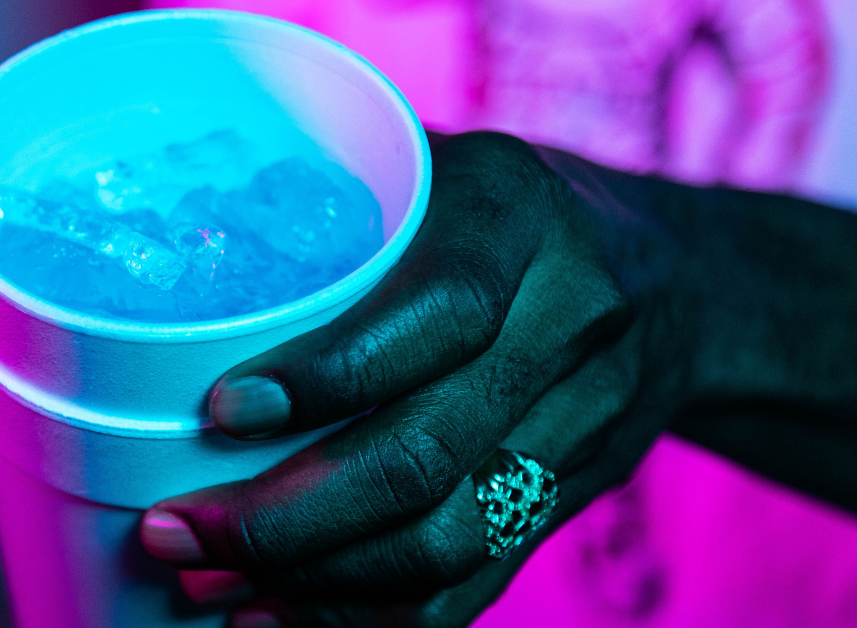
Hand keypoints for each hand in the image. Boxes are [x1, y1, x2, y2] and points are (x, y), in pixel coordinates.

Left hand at [140, 131, 695, 626]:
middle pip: (431, 453)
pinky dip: (371, 615)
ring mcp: (587, 425)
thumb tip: (194, 235)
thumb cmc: (513, 212)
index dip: (330, 374)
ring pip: (449, 539)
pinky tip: (282, 616)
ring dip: (314, 581)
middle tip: (177, 530)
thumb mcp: (448, 164)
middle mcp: (572, 322)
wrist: (679, 281)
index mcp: (523, 219)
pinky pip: (479, 579)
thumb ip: (346, 196)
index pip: (441, 312)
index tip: (221, 412)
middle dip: (286, 515)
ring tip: (208, 583)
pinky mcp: (577, 496)